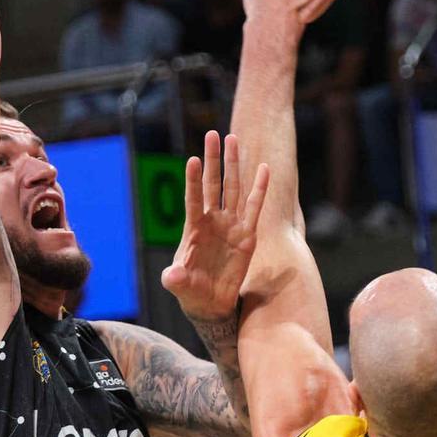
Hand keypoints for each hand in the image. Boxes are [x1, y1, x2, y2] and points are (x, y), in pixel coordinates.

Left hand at [160, 131, 269, 322]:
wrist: (210, 302)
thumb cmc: (190, 289)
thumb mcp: (179, 285)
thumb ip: (175, 278)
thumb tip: (172, 276)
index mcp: (194, 228)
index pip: (193, 198)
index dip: (193, 180)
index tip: (193, 159)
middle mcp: (212, 220)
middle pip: (213, 184)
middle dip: (213, 159)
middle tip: (213, 134)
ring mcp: (231, 225)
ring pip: (234, 189)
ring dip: (234, 165)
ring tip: (233, 139)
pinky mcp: (247, 235)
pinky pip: (255, 208)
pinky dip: (260, 188)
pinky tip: (264, 168)